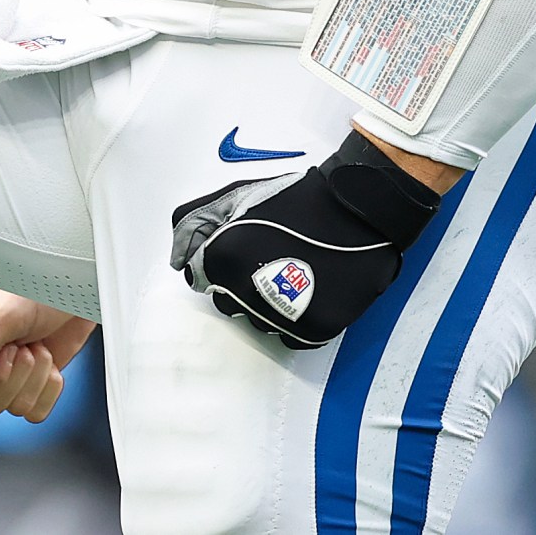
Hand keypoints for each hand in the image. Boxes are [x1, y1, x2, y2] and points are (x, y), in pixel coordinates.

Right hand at [0, 286, 95, 421]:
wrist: (75, 282)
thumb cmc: (35, 283)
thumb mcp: (2, 315)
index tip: (5, 354)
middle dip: (15, 375)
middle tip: (23, 343)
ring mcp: (5, 373)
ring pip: (14, 407)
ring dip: (35, 376)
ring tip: (36, 343)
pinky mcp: (31, 382)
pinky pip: (35, 411)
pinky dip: (48, 387)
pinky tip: (49, 360)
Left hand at [169, 133, 440, 350]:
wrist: (358, 208)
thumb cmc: (295, 200)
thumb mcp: (237, 196)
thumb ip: (195, 223)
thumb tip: (177, 261)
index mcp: (223, 258)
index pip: (201, 278)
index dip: (220, 262)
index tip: (243, 250)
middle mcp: (247, 292)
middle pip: (227, 304)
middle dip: (240, 285)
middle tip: (270, 259)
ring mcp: (282, 315)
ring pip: (258, 324)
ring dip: (267, 306)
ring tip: (293, 274)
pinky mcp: (315, 329)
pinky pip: (292, 338)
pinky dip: (297, 322)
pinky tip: (310, 293)